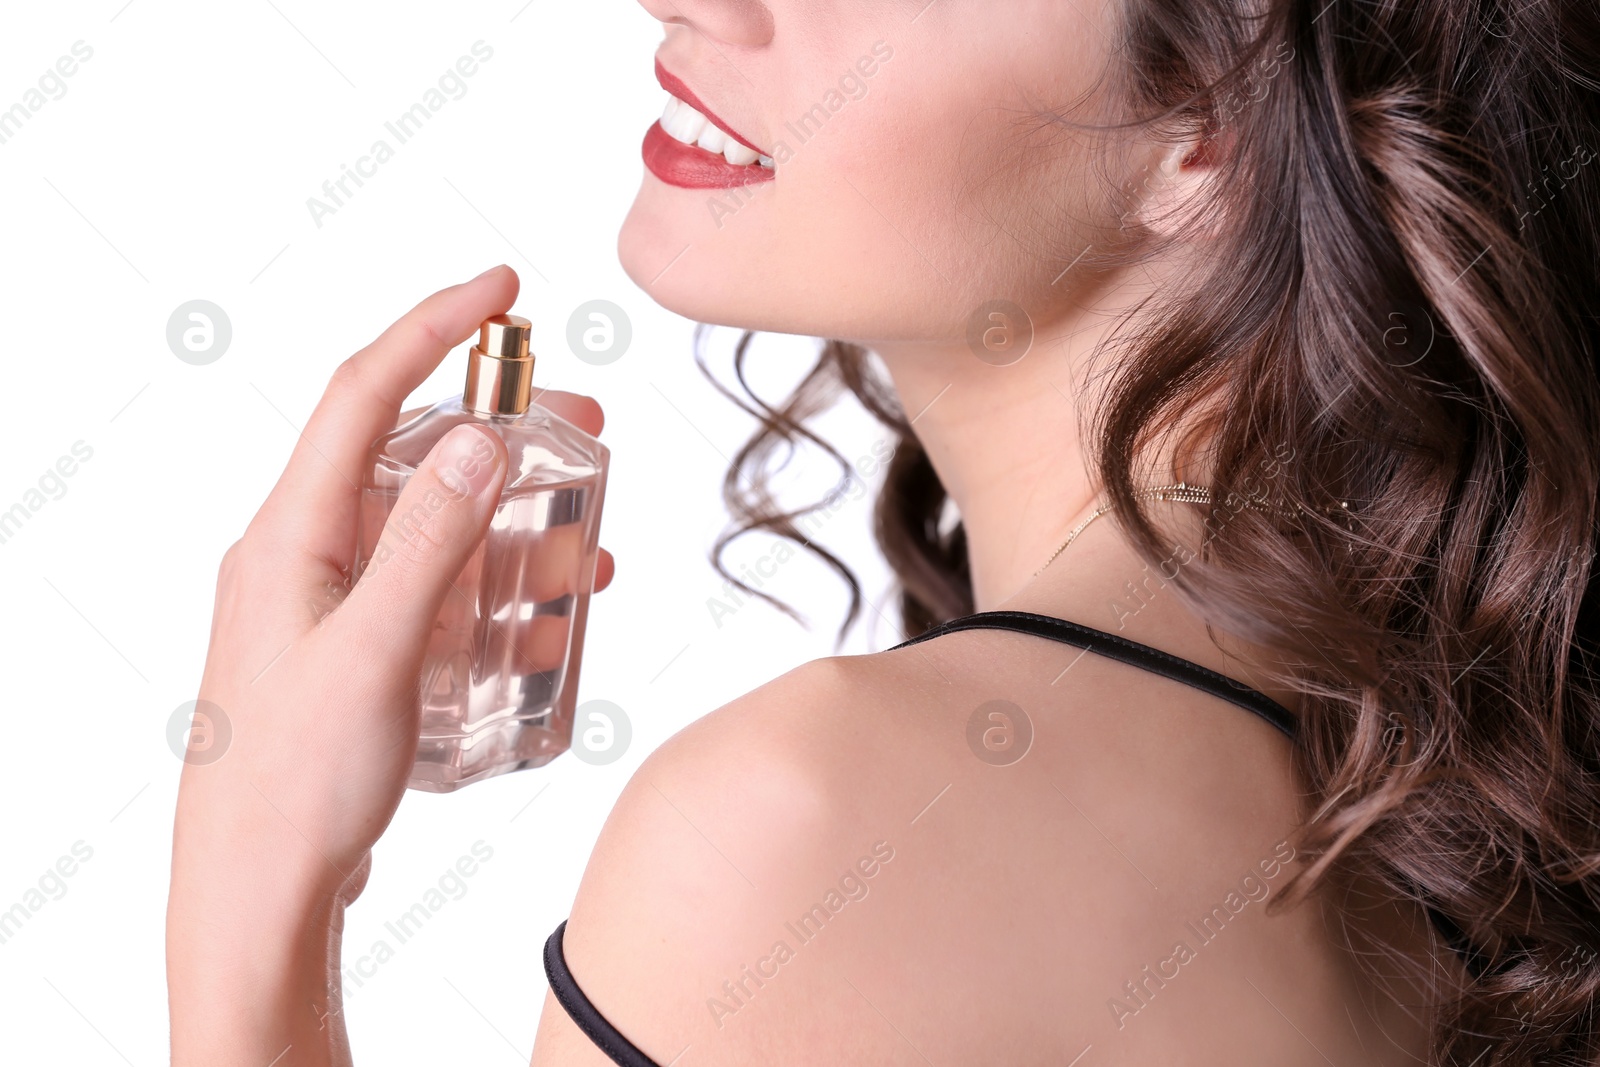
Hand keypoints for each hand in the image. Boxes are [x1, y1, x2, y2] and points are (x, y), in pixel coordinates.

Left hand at [167, 265, 610, 1062]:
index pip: (361, 394)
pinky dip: (498, 585)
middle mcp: (306, 551)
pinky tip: (552, 616)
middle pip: (411, 452)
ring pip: (436, 525)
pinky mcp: (362, 645)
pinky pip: (439, 588)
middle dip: (500, 433)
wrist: (260, 891)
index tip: (503, 286)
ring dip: (515, 523)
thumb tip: (475, 440)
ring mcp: (334, 600)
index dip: (432, 326)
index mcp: (289, 534)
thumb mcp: (373, 654)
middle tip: (585, 429)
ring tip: (592, 546)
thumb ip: (427, 543)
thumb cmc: (296, 784)